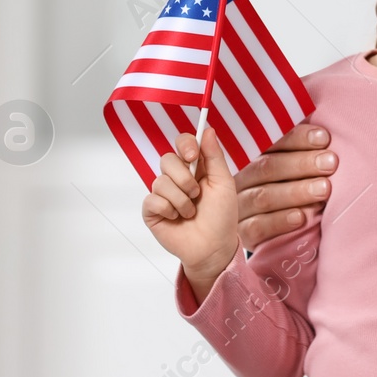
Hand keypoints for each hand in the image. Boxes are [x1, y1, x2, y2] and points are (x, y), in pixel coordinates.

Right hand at [143, 129, 239, 301]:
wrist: (213, 247)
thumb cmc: (222, 216)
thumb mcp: (224, 183)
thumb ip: (214, 156)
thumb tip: (208, 129)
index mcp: (196, 167)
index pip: (183, 143)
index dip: (185, 144)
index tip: (192, 155)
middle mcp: (177, 177)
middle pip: (167, 159)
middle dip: (184, 177)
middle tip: (196, 193)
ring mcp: (163, 193)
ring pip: (160, 181)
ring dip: (181, 199)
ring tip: (190, 211)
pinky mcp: (152, 210)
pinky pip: (152, 199)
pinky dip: (168, 209)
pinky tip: (176, 218)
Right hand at [234, 122, 335, 251]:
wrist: (284, 234)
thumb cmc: (298, 188)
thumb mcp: (301, 168)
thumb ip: (310, 150)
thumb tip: (328, 135)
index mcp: (254, 155)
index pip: (272, 142)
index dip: (298, 138)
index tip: (324, 138)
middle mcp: (243, 178)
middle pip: (268, 167)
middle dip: (302, 164)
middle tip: (330, 163)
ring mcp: (240, 206)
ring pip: (264, 195)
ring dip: (297, 191)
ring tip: (324, 189)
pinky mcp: (244, 232)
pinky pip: (258, 226)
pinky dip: (280, 221)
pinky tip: (301, 218)